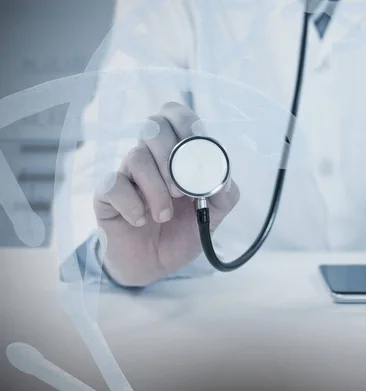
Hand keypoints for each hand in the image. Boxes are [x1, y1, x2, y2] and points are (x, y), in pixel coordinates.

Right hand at [93, 102, 239, 286]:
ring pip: (136, 158)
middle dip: (171, 156)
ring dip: (155, 189)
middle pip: (153, 127)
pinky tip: (140, 220)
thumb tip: (222, 178)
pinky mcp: (107, 194)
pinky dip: (131, 204)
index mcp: (177, 154)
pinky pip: (113, 184)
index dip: (186, 121)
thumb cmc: (182, 231)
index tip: (197, 143)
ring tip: (164, 215)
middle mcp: (150, 157)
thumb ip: (223, 193)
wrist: (156, 265)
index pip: (175, 115)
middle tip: (180, 190)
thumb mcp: (213, 214)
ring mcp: (127, 174)